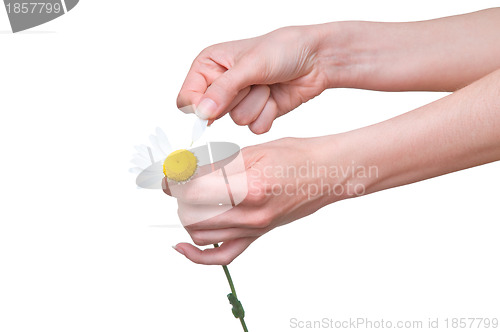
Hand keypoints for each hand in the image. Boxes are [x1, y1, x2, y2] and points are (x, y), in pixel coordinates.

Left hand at [166, 137, 349, 264]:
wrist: (326, 174)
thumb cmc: (296, 157)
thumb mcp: (253, 150)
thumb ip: (215, 163)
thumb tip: (183, 169)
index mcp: (250, 187)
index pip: (194, 190)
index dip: (175, 179)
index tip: (170, 170)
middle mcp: (251, 214)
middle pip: (192, 214)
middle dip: (179, 196)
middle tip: (180, 180)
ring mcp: (254, 229)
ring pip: (200, 234)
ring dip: (186, 215)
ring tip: (190, 198)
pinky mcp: (256, 236)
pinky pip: (221, 256)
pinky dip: (197, 255)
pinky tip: (182, 245)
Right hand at [177, 26, 327, 133]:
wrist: (315, 59)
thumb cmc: (282, 50)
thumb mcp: (249, 66)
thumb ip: (223, 90)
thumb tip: (202, 113)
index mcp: (209, 65)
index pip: (187, 98)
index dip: (199, 106)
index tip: (213, 107)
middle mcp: (221, 85)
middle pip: (213, 113)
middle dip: (236, 99)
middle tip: (253, 80)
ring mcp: (240, 100)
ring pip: (237, 121)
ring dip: (257, 104)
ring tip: (267, 84)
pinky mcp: (257, 113)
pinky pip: (255, 128)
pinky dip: (268, 114)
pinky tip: (276, 97)